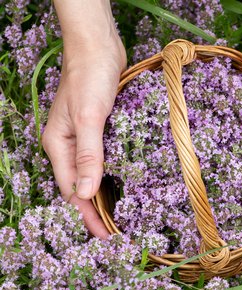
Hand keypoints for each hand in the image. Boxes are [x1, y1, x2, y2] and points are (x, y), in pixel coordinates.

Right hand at [42, 1, 125, 237]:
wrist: (99, 46)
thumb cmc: (90, 78)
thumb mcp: (88, 118)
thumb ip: (88, 156)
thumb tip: (85, 194)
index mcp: (59, 146)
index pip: (72, 191)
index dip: (88, 215)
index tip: (106, 237)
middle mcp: (69, 147)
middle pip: (81, 188)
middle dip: (96, 212)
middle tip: (117, 234)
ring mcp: (84, 140)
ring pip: (93, 177)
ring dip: (106, 197)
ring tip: (123, 219)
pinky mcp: (99, 133)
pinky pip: (104, 162)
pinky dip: (114, 177)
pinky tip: (127, 187)